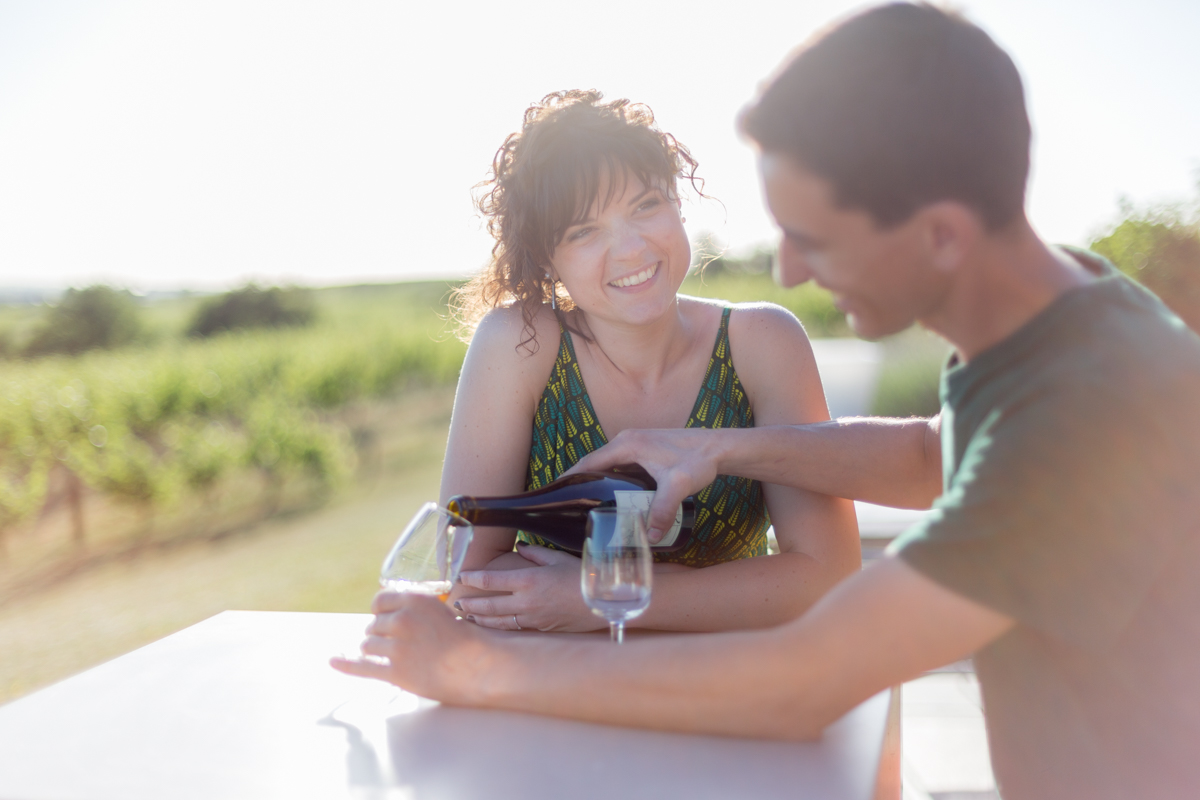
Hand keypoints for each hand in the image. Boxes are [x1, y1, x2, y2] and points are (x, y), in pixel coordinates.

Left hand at [330, 591, 486, 702]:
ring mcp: (397, 648)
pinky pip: (363, 667)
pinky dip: (346, 664)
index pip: (379, 602)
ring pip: (368, 646)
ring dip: (378, 651)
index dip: (383, 613)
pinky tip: (333, 661)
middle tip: (406, 645)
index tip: (389, 621)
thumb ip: (414, 610)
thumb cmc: (466, 640)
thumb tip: (385, 615)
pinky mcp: (396, 672)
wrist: (481, 666)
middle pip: (373, 626)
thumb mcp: (440, 610)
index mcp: (414, 600)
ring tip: (402, 657)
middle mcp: (402, 620)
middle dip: (383, 635)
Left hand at [454, 543, 605, 631]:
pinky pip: (513, 628)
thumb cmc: (582, 576)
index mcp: (528, 580)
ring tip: (466, 618)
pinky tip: (491, 628)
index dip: (472, 579)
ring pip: (498, 622)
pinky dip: (498, 628)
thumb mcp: (557, 558)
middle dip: (470, 604)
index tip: (460, 577)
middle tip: (456, 604)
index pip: (491, 580)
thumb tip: (520, 548)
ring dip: (480, 620)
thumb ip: (534, 553)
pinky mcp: (540, 628)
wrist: (603, 602)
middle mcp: (526, 601)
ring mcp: (532, 618)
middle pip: (489, 605)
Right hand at [569, 428, 720, 542]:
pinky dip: (613, 478)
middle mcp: (628, 439)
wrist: (719, 447)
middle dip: (582, 483)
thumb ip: (663, 509)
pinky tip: (614, 496)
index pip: (588, 462)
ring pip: (609, 464)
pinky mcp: (646, 448)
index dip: (570, 478)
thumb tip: (651, 536)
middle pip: (595, 464)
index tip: (556, 494)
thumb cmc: (698, 460)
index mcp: (627, 444)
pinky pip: (621, 464)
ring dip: (598, 481)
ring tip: (588, 504)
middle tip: (571, 506)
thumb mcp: (678, 485)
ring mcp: (637, 442)